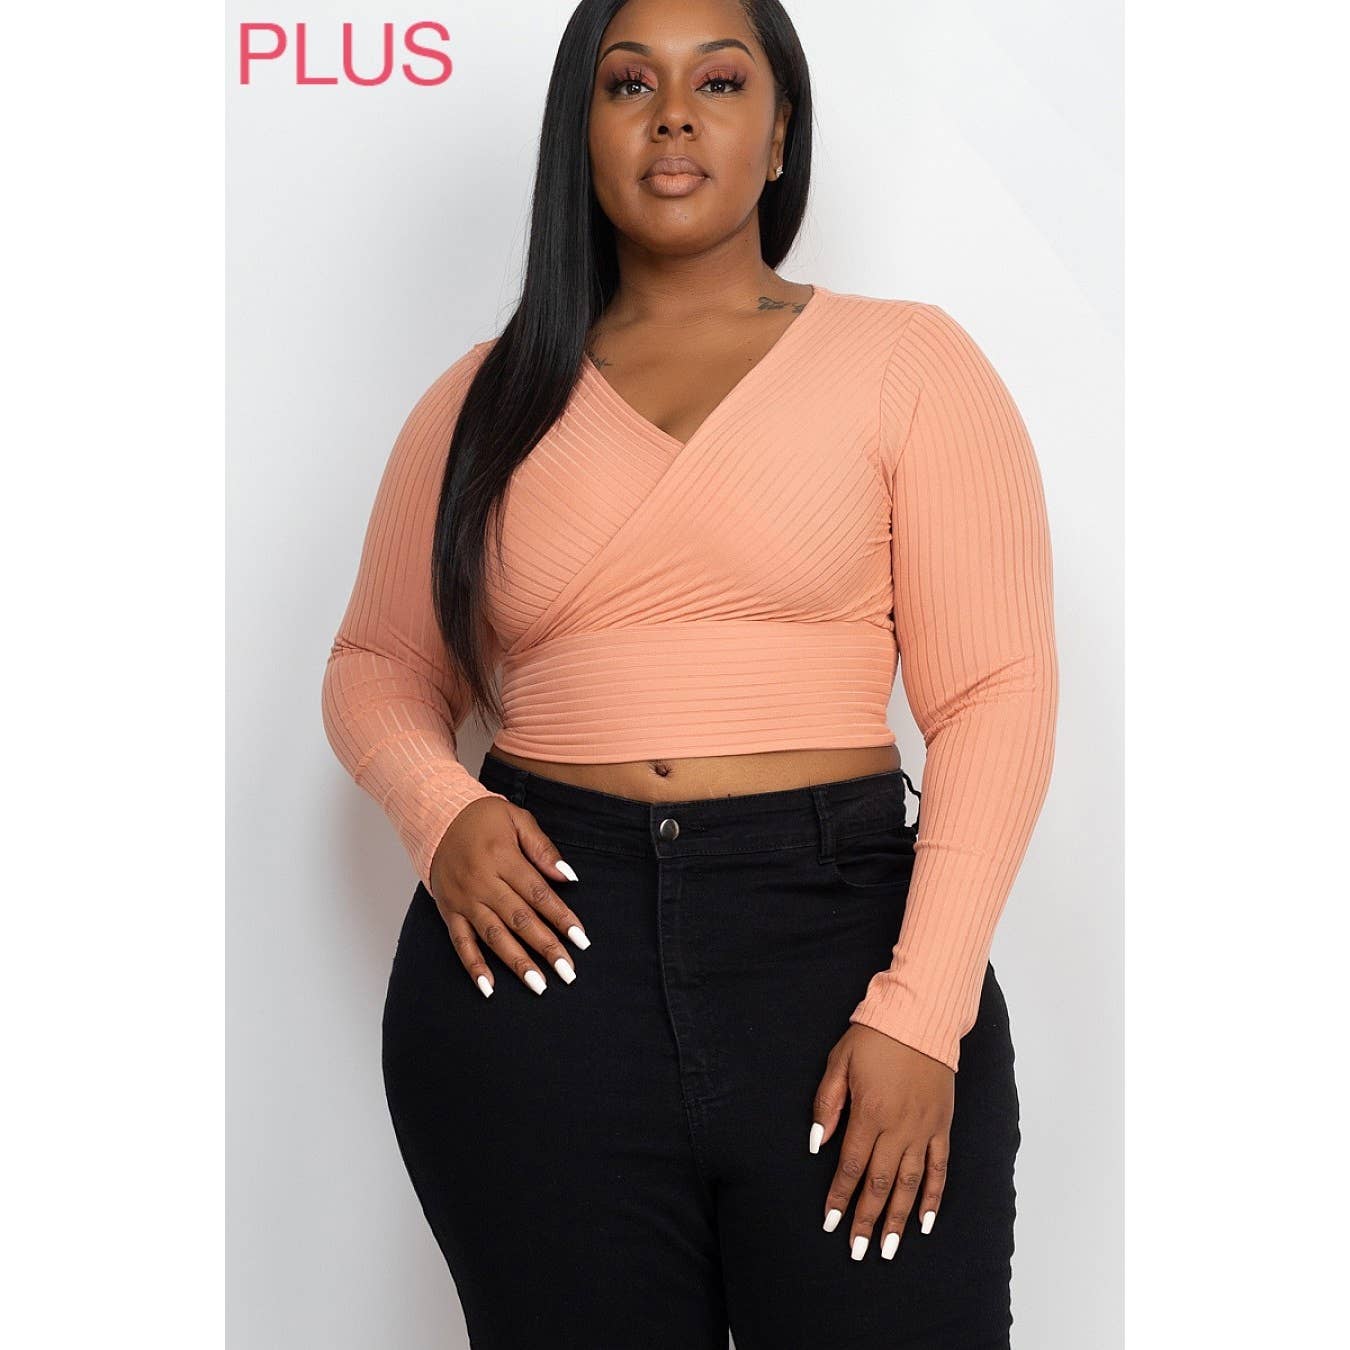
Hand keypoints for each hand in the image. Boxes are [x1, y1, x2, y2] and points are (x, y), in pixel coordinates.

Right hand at [427, 797, 590, 996]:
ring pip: (493, 936)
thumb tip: (568, 875)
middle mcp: (482, 882)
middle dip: (546, 947)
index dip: (561, 918)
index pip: (538, 894)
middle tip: (568, 972)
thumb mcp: (517, 819)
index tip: (581, 939)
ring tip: (539, 985)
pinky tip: (489, 987)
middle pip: (520, 920)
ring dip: (517, 962)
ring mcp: (464, 899)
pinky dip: (473, 966)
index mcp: (503, 858)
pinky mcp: (448, 911)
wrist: (435, 816)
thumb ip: (542, 848)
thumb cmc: (482, 817)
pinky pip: (460, 943)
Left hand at [809, 1024, 954, 1260]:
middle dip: (866, 1219)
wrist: (920, 1016)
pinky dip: (934, 1197)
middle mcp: (898, 1127)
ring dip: (898, 1219)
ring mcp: (924, 1128)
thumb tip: (815, 1143)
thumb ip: (827, 1103)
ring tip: (887, 1248)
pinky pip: (939, 1168)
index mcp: (869, 1112)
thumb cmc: (874, 1036)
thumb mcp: (839, 1061)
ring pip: (910, 1184)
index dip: (839, 1198)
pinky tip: (926, 1221)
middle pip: (879, 1183)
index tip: (831, 1224)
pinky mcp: (942, 1125)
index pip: (850, 1166)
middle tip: (858, 1251)